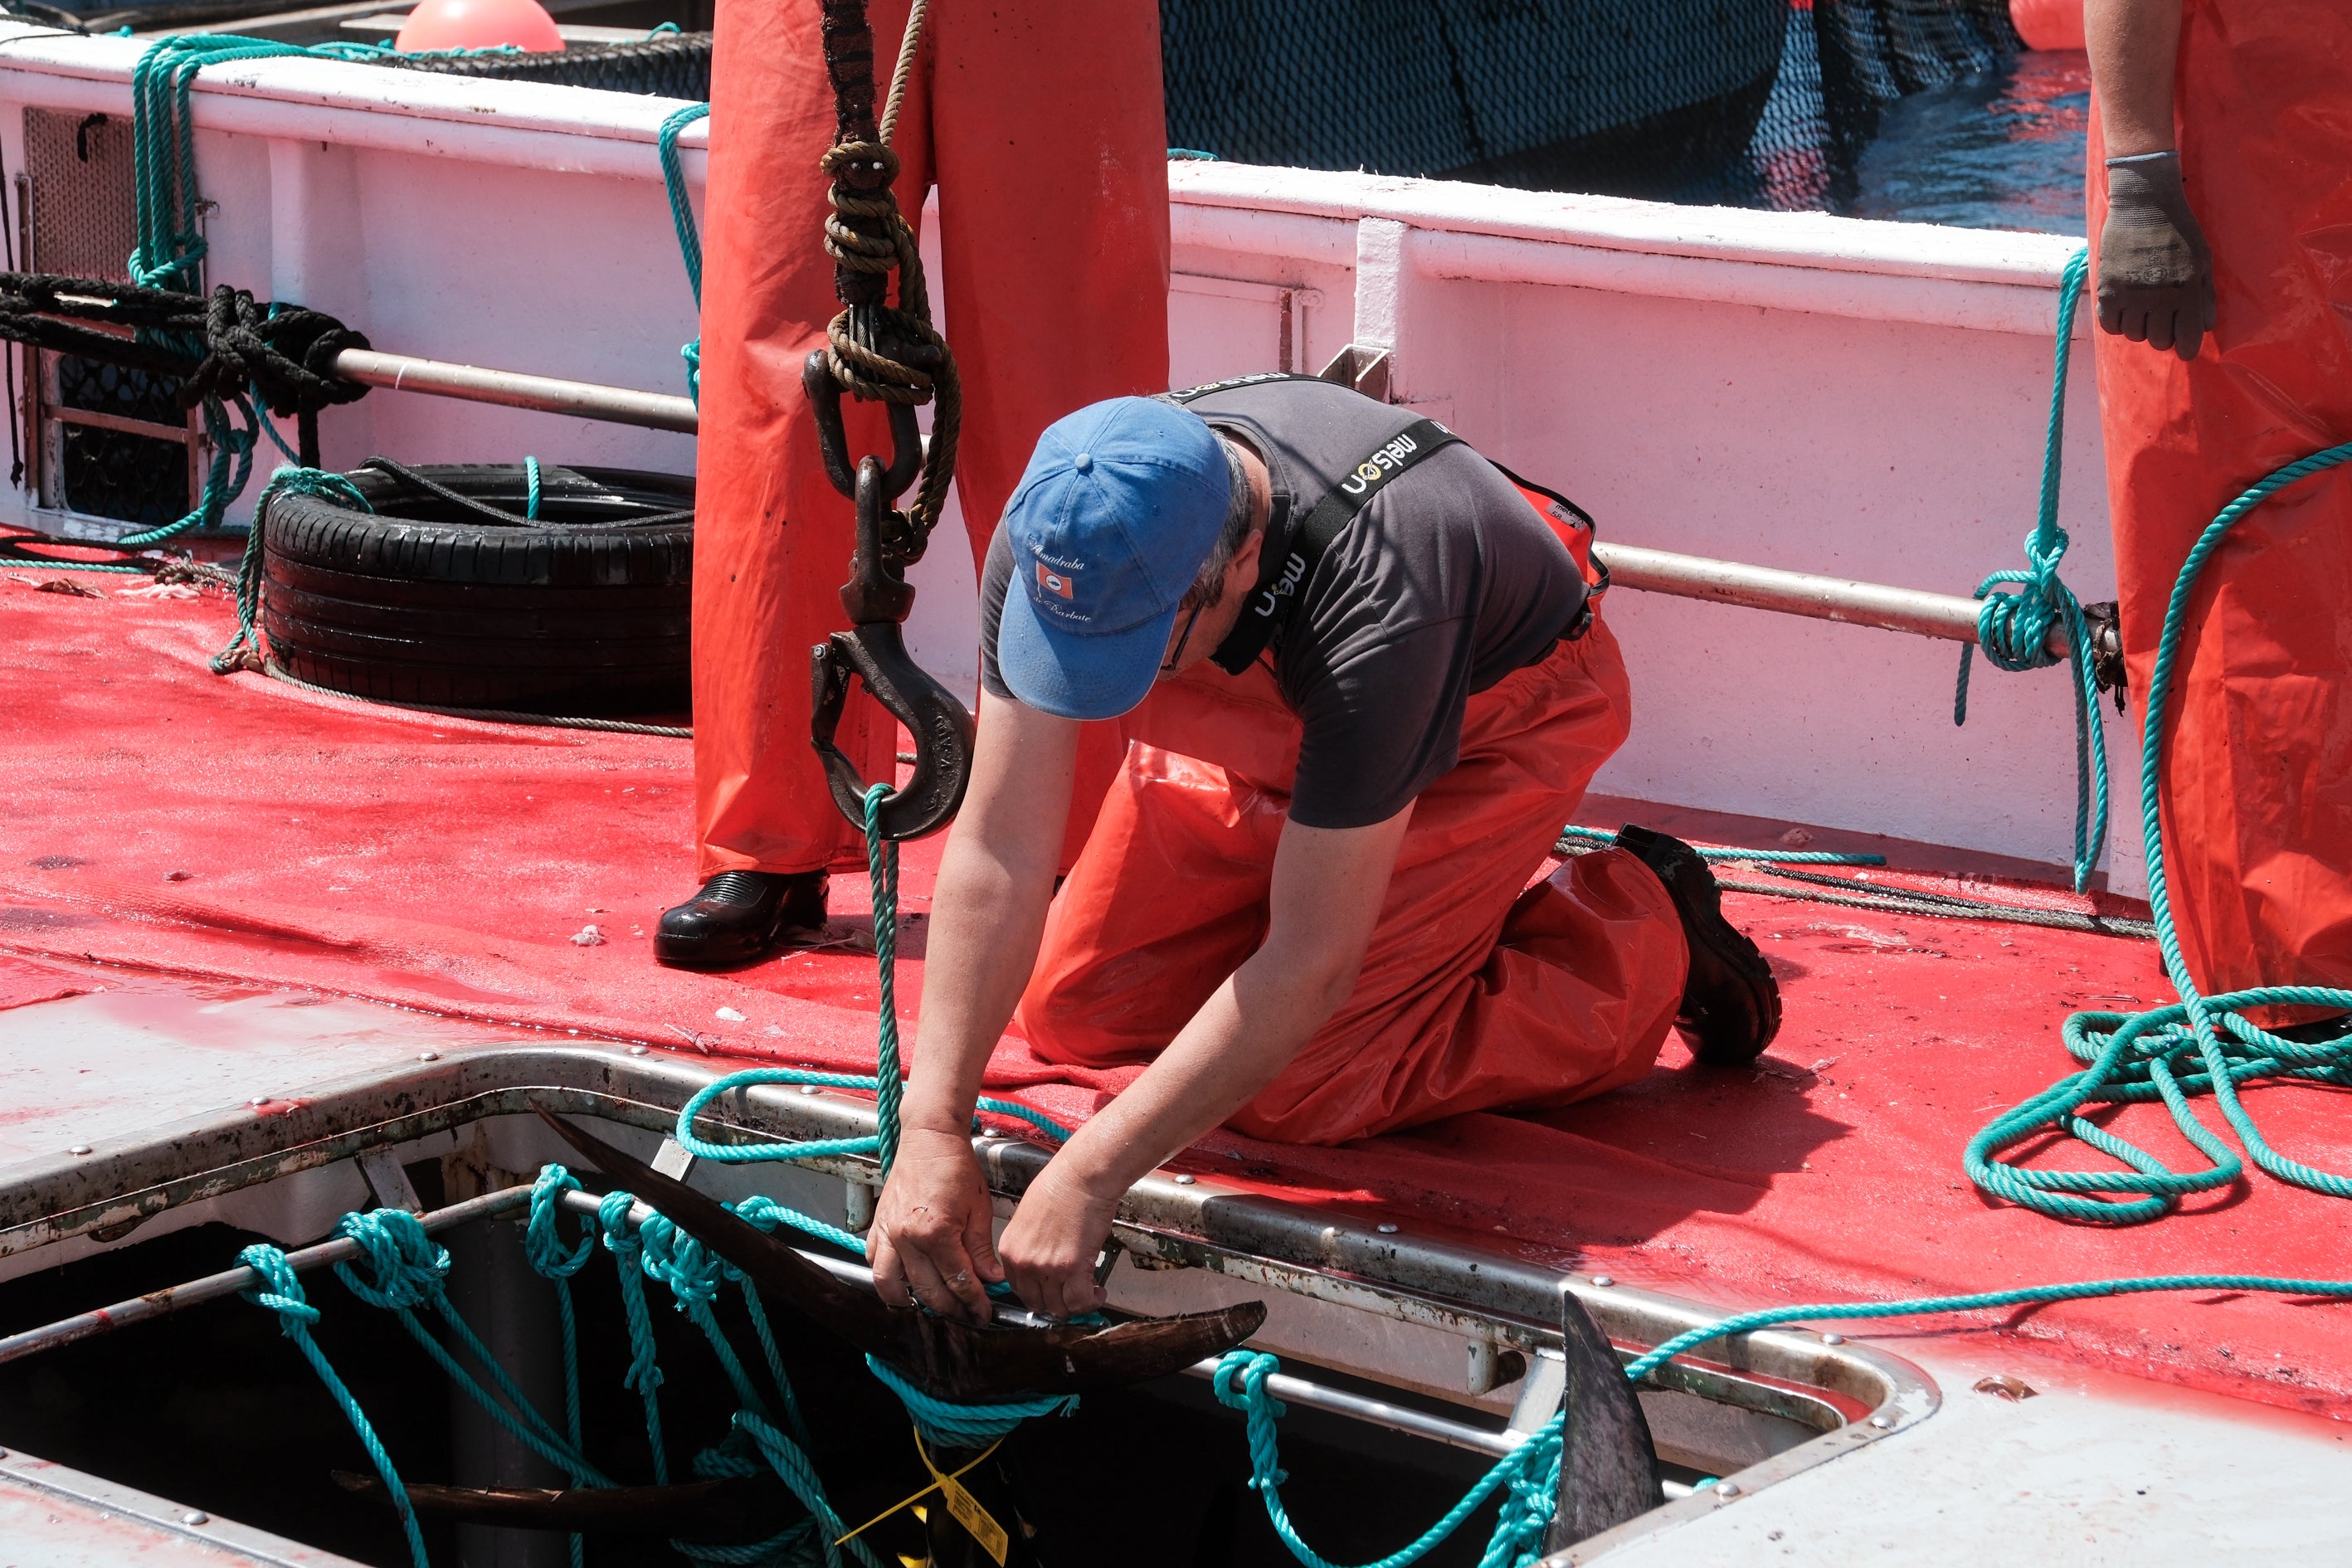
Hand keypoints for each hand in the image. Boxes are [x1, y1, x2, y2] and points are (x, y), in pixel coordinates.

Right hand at [868, 1127, 1002, 1321]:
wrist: (930, 1138)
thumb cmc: (956, 1167)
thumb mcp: (979, 1208)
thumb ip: (981, 1249)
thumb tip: (991, 1280)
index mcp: (936, 1232)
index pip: (958, 1281)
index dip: (974, 1302)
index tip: (985, 1313)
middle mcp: (907, 1237)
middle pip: (928, 1290)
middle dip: (950, 1308)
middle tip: (966, 1314)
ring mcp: (888, 1233)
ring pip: (891, 1285)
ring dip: (910, 1302)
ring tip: (931, 1308)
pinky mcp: (879, 1226)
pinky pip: (874, 1262)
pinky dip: (886, 1278)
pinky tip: (902, 1284)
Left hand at [997, 1159, 1120, 1321]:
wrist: (1082, 1176)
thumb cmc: (1061, 1186)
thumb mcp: (1029, 1217)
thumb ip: (1030, 1245)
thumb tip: (1043, 1263)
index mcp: (1010, 1248)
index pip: (1018, 1288)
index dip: (1038, 1293)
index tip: (1051, 1292)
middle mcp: (1024, 1262)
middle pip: (1037, 1303)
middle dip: (1056, 1302)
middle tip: (1071, 1295)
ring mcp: (1046, 1267)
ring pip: (1059, 1307)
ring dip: (1075, 1305)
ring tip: (1088, 1293)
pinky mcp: (1071, 1268)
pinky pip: (1080, 1301)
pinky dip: (1091, 1302)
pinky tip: (1098, 1292)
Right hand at [2097, 153, 2214, 359]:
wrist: (2144, 204)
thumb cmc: (2179, 230)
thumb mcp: (2203, 259)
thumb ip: (2206, 295)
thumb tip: (2206, 327)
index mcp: (2188, 289)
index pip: (2188, 339)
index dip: (2186, 349)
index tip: (2183, 347)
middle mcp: (2160, 296)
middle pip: (2159, 341)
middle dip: (2163, 334)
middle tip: (2162, 320)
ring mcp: (2132, 295)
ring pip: (2134, 335)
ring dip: (2140, 327)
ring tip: (2142, 310)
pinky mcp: (2108, 290)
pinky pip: (2109, 326)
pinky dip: (2117, 323)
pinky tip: (2123, 310)